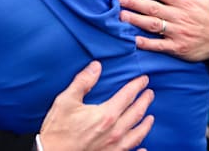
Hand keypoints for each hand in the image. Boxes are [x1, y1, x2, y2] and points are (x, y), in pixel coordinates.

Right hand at [39, 61, 153, 150]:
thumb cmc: (57, 129)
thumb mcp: (66, 101)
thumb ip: (83, 82)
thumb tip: (96, 66)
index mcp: (106, 115)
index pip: (128, 96)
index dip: (137, 86)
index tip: (144, 79)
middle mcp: (115, 132)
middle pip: (136, 113)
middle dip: (145, 102)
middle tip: (150, 94)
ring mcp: (114, 147)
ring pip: (137, 134)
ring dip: (145, 124)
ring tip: (151, 117)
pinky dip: (140, 150)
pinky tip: (144, 148)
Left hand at [118, 0, 208, 61]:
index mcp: (183, 1)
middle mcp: (179, 16)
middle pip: (152, 7)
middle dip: (135, 2)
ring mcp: (178, 32)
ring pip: (153, 25)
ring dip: (136, 20)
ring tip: (122, 16)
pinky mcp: (178, 47)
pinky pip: (160, 45)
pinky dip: (147, 43)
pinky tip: (135, 40)